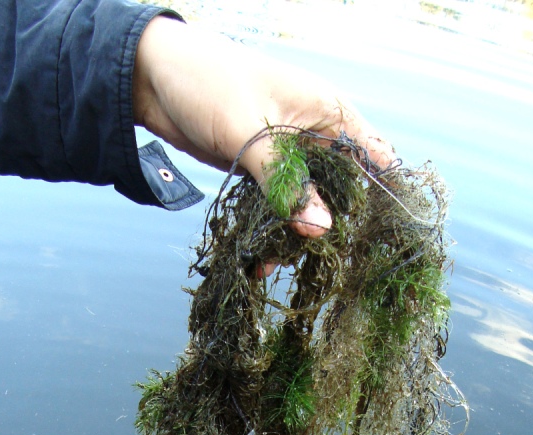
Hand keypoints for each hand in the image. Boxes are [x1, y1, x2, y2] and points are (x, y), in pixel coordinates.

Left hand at [133, 17, 395, 237]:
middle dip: (328, 229)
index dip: (379, 197)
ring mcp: (288, 157)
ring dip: (292, 238)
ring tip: (272, 261)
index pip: (371, 156)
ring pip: (306, 207)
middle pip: (340, 192)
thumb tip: (320, 228)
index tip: (375, 239)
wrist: (153, 76)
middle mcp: (314, 136)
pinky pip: (277, 210)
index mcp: (327, 112)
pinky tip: (258, 260)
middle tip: (315, 261)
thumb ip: (284, 182)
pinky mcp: (262, 173)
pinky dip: (269, 233)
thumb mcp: (249, 133)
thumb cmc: (208, 83)